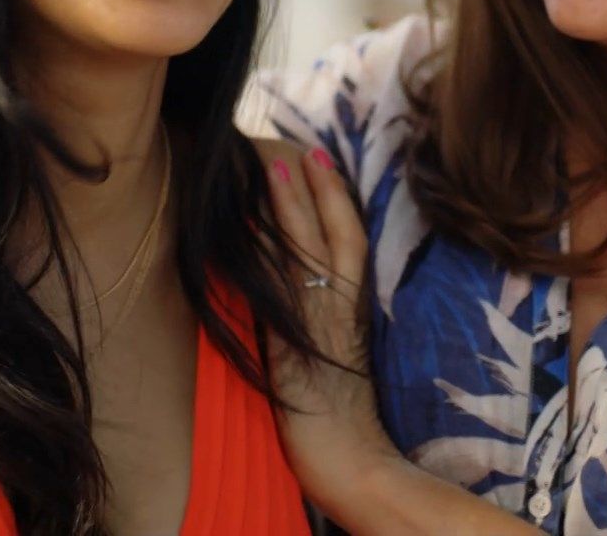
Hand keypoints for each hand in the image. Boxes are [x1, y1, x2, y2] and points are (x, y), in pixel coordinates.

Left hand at [261, 147, 392, 513]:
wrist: (352, 460)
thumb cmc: (343, 422)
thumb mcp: (331, 360)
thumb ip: (317, 323)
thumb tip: (291, 293)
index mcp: (352, 309)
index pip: (349, 241)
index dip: (335, 200)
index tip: (320, 160)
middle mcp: (340, 308)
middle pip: (333, 235)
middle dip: (317, 190)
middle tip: (301, 146)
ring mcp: (319, 322)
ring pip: (308, 251)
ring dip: (292, 206)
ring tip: (277, 163)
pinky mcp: (296, 342)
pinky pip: (283, 287)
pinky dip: (272, 253)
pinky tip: (254, 226)